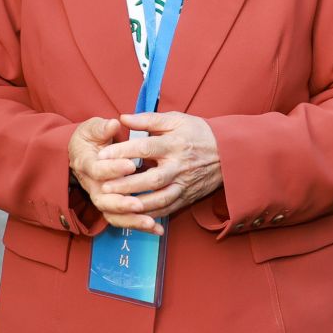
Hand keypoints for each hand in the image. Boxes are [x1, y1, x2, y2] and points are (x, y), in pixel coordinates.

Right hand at [67, 115, 160, 233]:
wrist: (83, 152)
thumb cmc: (91, 137)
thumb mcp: (93, 128)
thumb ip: (102, 128)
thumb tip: (113, 124)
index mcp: (86, 163)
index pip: (98, 169)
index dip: (113, 168)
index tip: (131, 164)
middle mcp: (92, 185)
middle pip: (103, 199)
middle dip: (122, 202)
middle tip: (139, 203)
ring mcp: (102, 197)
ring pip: (113, 214)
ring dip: (132, 219)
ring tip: (150, 222)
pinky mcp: (112, 206)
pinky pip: (123, 220)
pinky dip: (139, 225)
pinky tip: (157, 229)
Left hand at [101, 111, 223, 220]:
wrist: (230, 152)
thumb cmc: (199, 133)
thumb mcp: (176, 120)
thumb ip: (148, 119)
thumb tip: (123, 118)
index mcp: (175, 144)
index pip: (145, 148)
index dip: (122, 151)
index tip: (102, 154)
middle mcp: (179, 166)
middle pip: (151, 179)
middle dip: (126, 184)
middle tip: (104, 186)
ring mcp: (184, 184)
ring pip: (159, 199)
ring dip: (137, 203)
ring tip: (116, 203)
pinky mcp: (187, 197)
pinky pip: (168, 209)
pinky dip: (151, 214)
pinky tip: (134, 214)